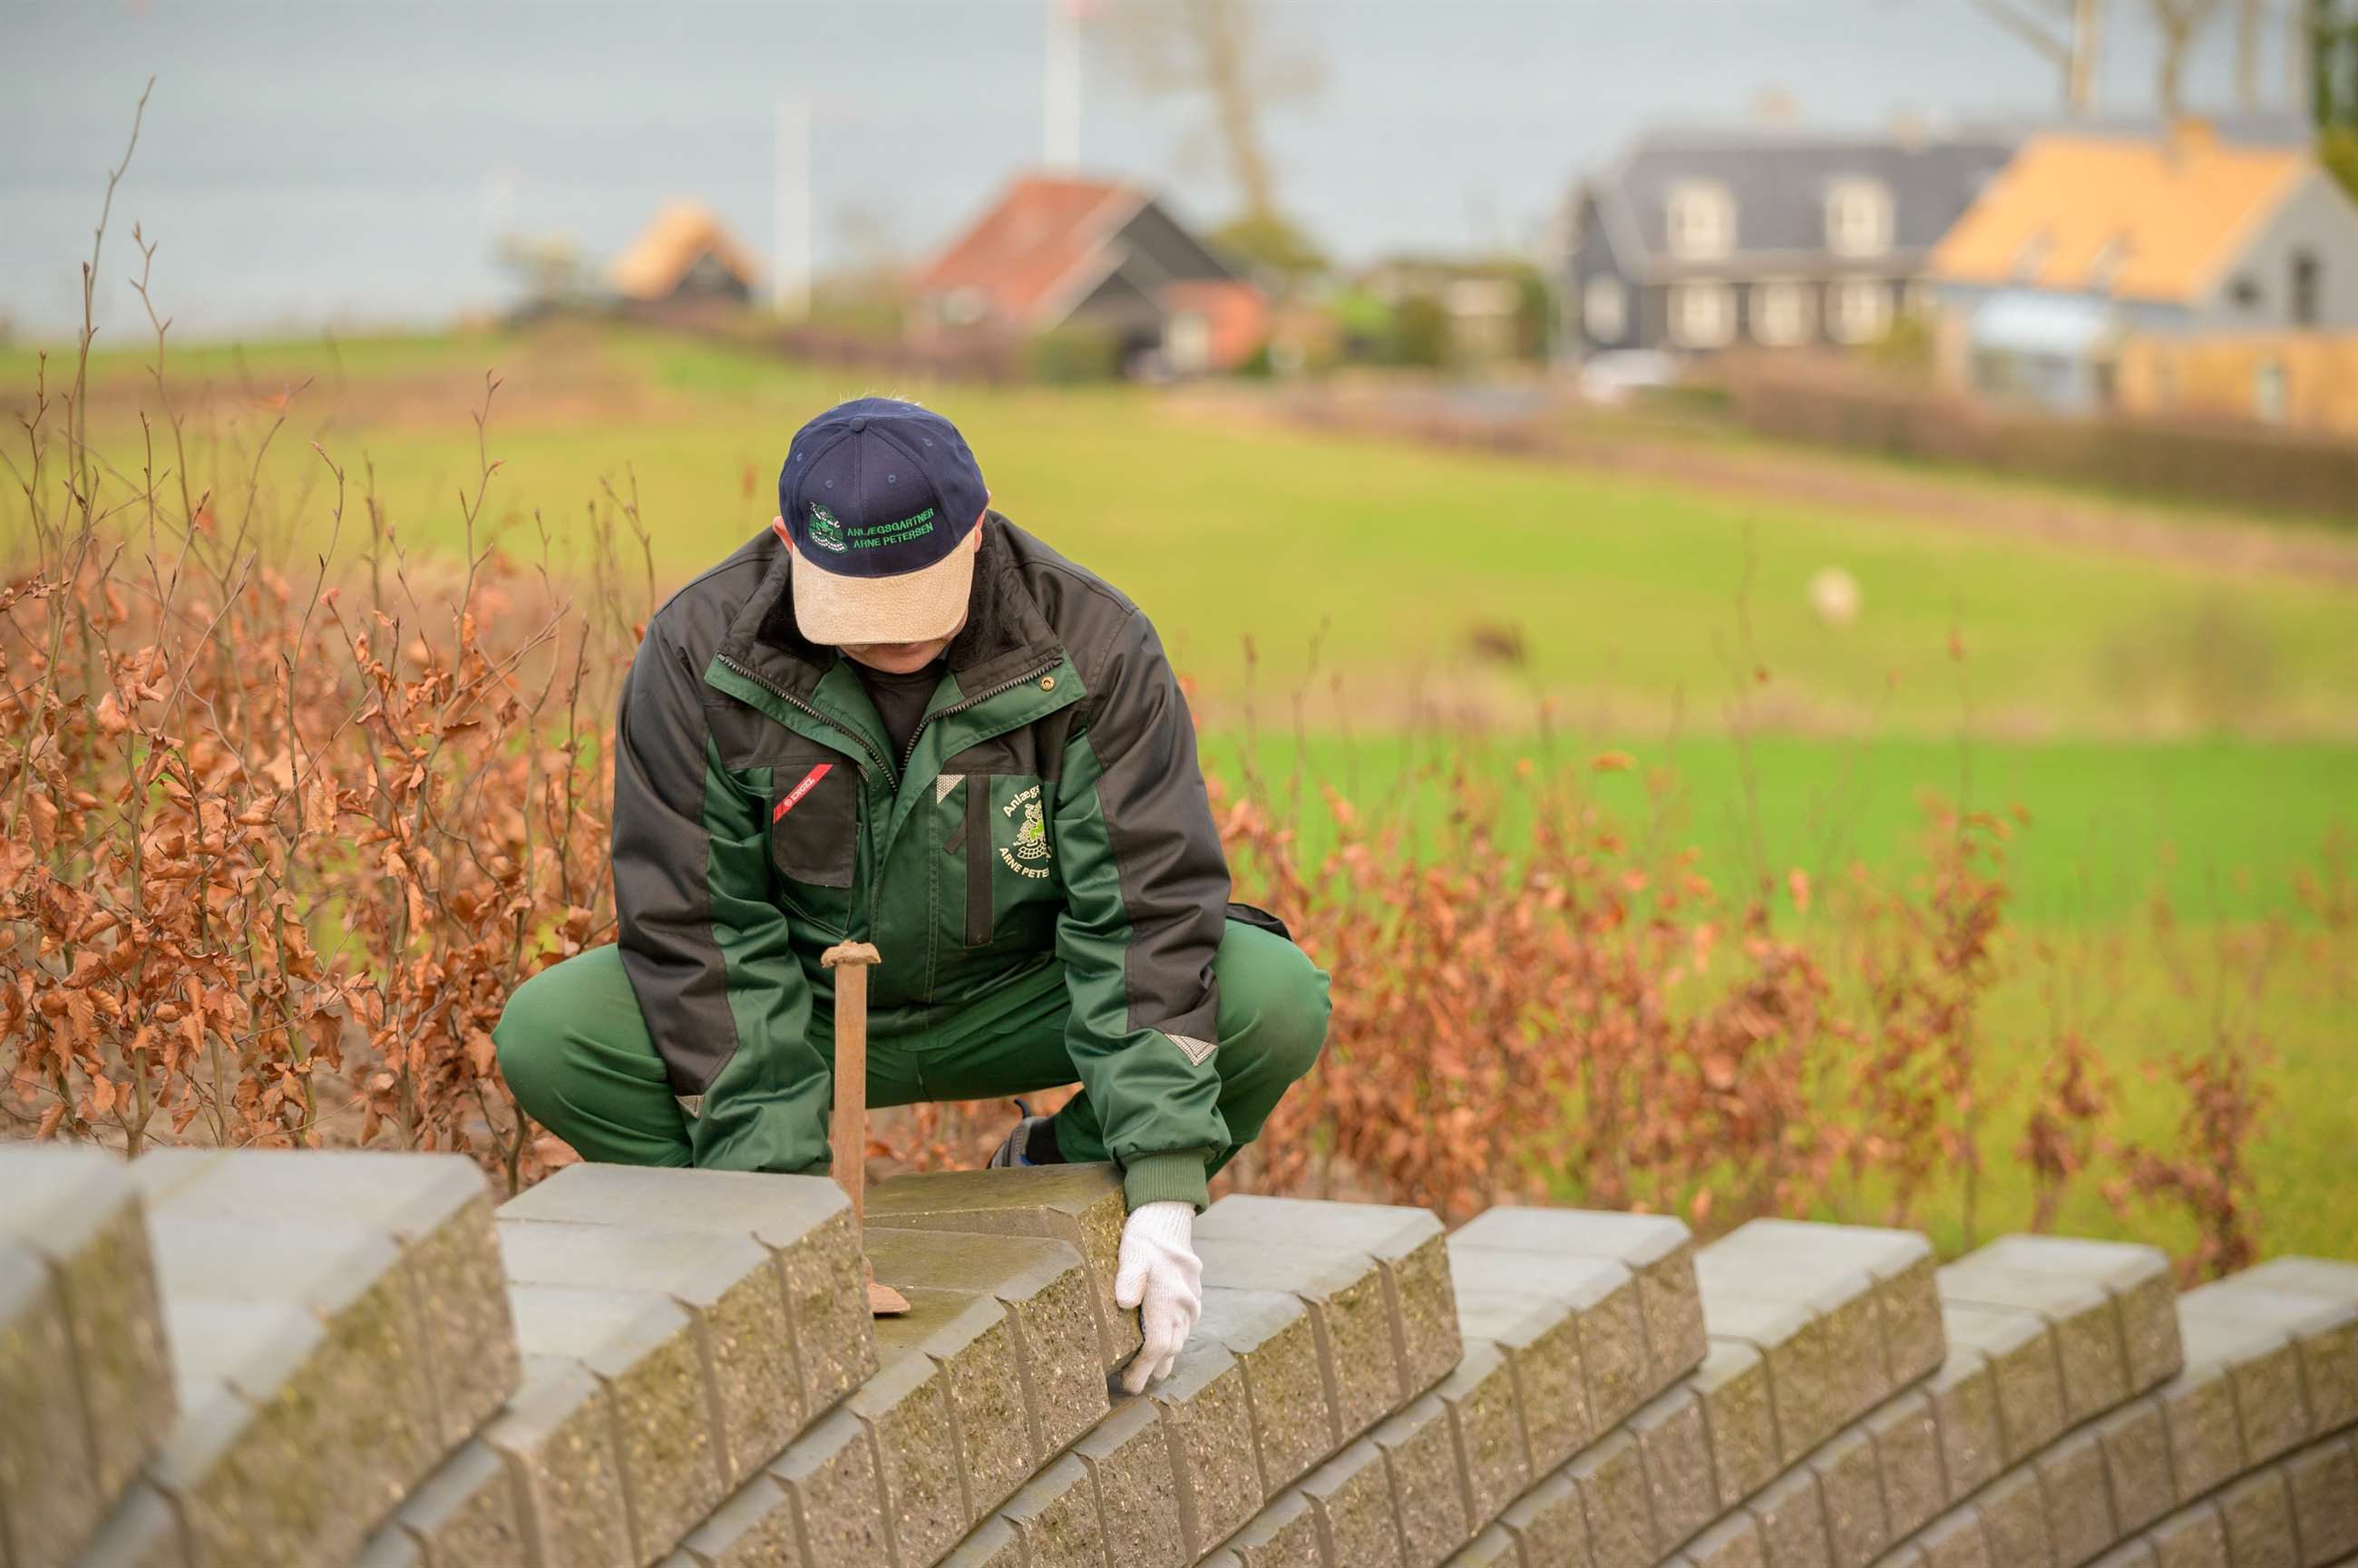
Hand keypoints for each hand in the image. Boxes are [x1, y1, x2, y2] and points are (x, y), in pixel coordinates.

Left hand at [1114, 1200, 1202, 1393]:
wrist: (1169, 1216)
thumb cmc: (1146, 1237)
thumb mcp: (1131, 1253)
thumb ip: (1128, 1278)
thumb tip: (1124, 1302)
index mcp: (1169, 1299)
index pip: (1158, 1347)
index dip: (1143, 1370)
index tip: (1128, 1385)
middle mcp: (1185, 1306)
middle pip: (1170, 1351)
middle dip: (1151, 1371)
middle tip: (1129, 1385)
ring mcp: (1191, 1304)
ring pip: (1179, 1342)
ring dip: (1161, 1359)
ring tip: (1140, 1371)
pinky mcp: (1192, 1300)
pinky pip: (1183, 1329)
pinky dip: (1169, 1342)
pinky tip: (1155, 1345)